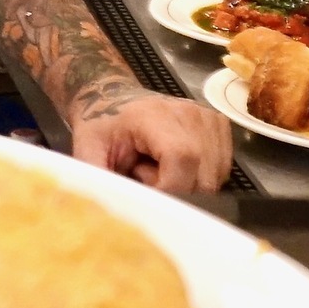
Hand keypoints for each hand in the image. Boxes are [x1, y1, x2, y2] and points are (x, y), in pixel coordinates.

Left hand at [68, 89, 230, 192]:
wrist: (114, 97)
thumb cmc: (101, 125)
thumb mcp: (88, 150)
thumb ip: (98, 177)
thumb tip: (109, 210)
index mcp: (155, 115)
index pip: (182, 158)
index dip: (168, 188)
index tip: (146, 196)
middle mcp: (190, 113)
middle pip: (202, 177)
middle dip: (175, 192)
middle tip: (145, 177)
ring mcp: (209, 119)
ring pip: (213, 180)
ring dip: (187, 186)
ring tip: (158, 170)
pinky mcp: (220, 127)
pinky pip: (220, 172)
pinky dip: (198, 178)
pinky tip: (175, 166)